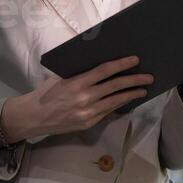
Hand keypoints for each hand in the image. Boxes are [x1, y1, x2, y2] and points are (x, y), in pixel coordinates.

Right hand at [0, 55, 152, 142]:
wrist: (34, 117)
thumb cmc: (46, 93)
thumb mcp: (60, 78)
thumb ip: (80, 74)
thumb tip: (101, 67)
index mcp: (77, 83)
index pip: (104, 71)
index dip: (122, 65)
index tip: (135, 60)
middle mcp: (85, 98)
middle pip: (115, 87)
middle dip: (134, 81)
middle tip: (149, 77)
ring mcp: (88, 113)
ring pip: (115, 101)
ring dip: (131, 94)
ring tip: (143, 89)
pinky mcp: (89, 123)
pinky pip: (108, 111)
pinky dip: (119, 104)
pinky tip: (127, 100)